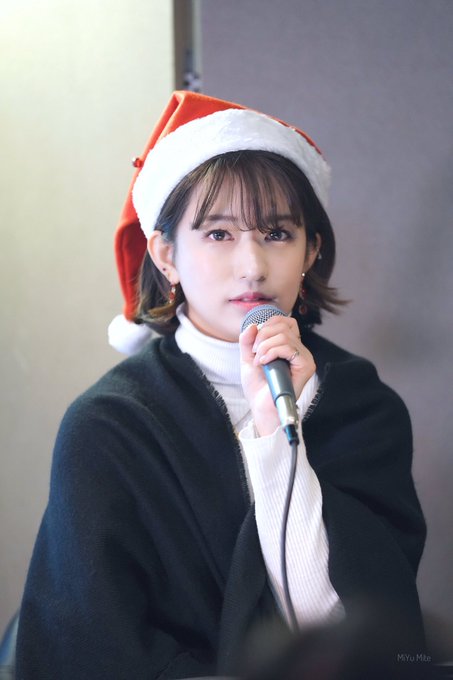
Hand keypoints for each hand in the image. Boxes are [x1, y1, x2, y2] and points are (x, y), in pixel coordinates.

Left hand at [239, 315, 315, 436]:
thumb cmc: (258, 387)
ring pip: (284, 336)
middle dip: (262, 336)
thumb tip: (252, 325)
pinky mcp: (306, 366)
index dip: (267, 325)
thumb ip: (247, 341)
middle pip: (283, 325)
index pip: (284, 321)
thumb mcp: (248, 358)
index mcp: (288, 346)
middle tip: (255, 353)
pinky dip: (272, 352)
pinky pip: (289, 348)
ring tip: (259, 361)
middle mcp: (299, 350)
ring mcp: (304, 358)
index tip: (255, 343)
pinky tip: (265, 363)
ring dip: (265, 346)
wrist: (261, 406)